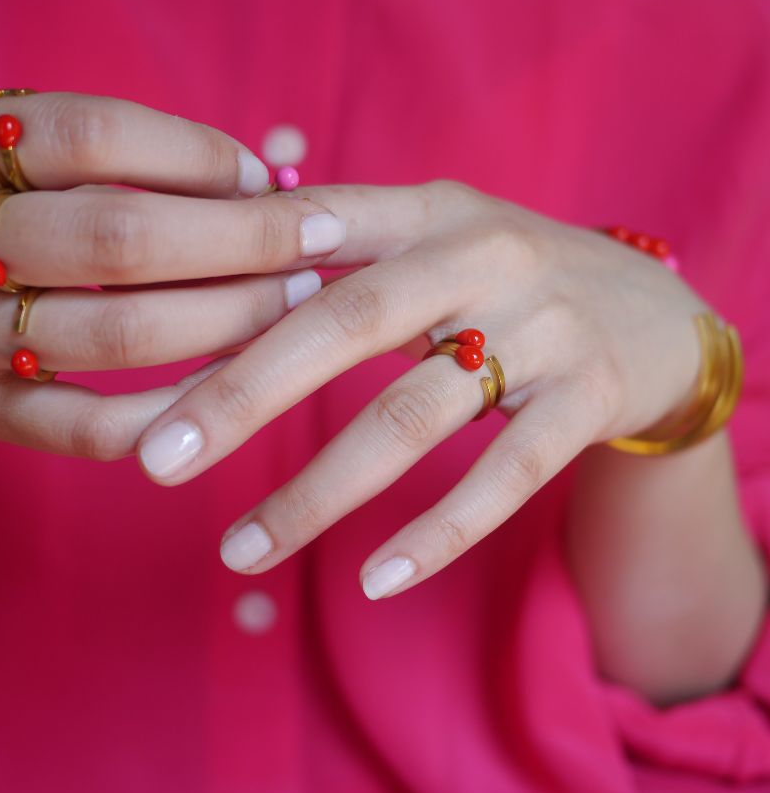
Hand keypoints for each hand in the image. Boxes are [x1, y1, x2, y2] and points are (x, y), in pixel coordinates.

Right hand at [0, 93, 345, 457]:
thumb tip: (245, 170)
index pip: (94, 135)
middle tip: (317, 243)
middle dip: (243, 240)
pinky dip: (173, 411)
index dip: (199, 154)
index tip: (268, 178)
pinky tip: (234, 389)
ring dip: (229, 321)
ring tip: (296, 307)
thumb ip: (75, 151)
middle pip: (120, 238)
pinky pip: (89, 426)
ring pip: (118, 336)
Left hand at [134, 181, 711, 595]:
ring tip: (240, 550)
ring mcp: (541, 326)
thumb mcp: (430, 238)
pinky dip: (438, 532)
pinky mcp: (590, 396)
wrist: (657, 308)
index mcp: (422, 212)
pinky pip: (506, 475)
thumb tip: (203, 285)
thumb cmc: (505, 280)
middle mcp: (479, 256)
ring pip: (410, 416)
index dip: (219, 285)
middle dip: (241, 396)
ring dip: (318, 491)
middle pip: (342, 324)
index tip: (134, 346)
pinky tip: (375, 581)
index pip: (305, 236)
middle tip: (156, 461)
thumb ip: (333, 252)